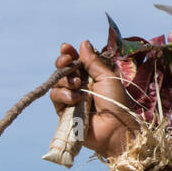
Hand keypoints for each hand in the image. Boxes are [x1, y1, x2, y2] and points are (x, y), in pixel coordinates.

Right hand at [50, 40, 139, 158]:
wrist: (114, 127)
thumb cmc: (115, 102)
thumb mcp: (106, 77)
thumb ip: (92, 61)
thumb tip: (83, 42)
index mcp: (92, 77)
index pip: (75, 61)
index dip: (69, 54)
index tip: (66, 48)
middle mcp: (80, 87)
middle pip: (63, 70)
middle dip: (62, 63)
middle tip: (67, 62)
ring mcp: (71, 99)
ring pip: (57, 83)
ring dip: (66, 80)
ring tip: (78, 85)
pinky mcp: (64, 112)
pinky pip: (55, 97)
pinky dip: (63, 95)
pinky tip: (74, 98)